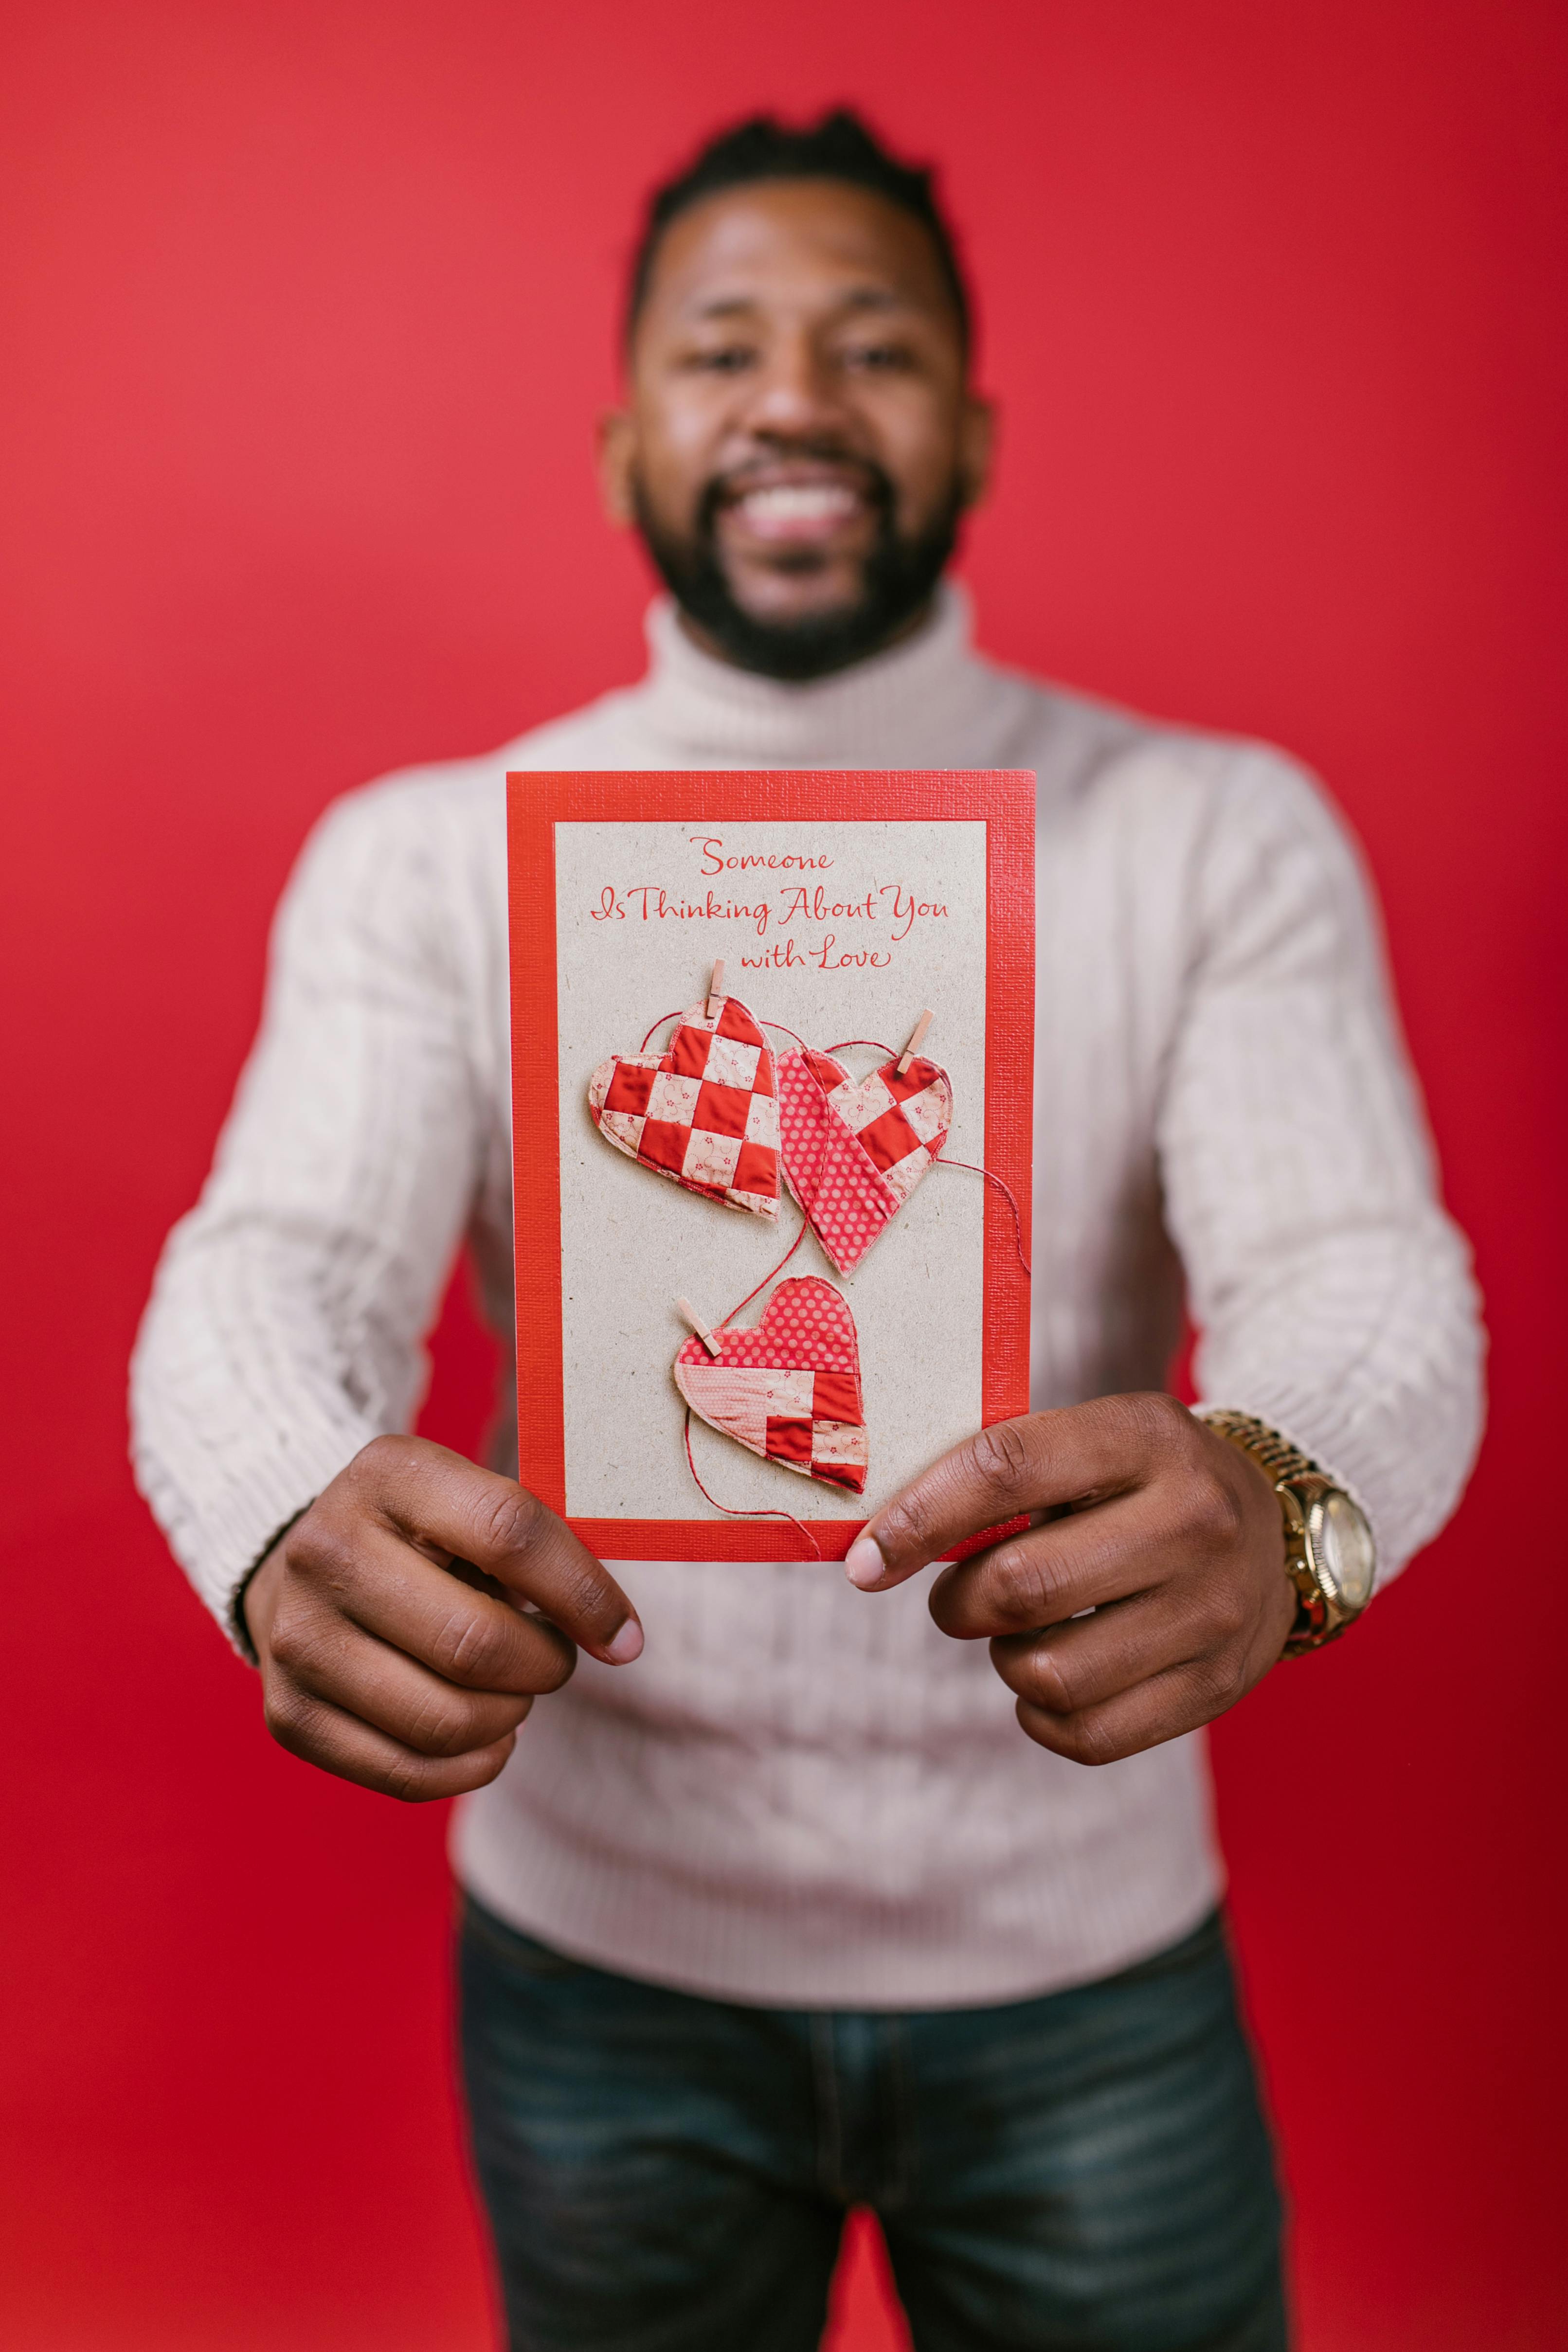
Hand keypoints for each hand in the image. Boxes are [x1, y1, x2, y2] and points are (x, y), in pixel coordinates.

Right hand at [241, 1434, 642, 1800]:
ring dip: (509, 1718)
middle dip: (545, 1666)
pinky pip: (408, 1773)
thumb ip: (543, 1547)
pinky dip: (473, 1765)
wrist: (298, 1565)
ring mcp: (297, 1637)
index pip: (511, 1533)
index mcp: (389, 1473)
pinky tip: (486, 1737)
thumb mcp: (469, 1503)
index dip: (585, 1593)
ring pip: (446, 1719)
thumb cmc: (420, 1537)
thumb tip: (619, 1636)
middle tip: (554, 1659)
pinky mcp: (289, 1714)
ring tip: (513, 1692)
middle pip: (477, 1642)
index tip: (625, 1636)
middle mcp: (327, 1550)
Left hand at [843, 1393, 1293, 1763]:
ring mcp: (1216, 1609)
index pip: (1004, 1470)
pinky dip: (1042, 1715)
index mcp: (1147, 1435)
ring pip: (1049, 1672)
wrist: (1278, 1523)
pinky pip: (1088, 1734)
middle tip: (959, 1597)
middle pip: (1021, 1585)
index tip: (865, 1561)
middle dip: (958, 1603)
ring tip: (1019, 1633)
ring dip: (1004, 1659)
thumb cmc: (1143, 1479)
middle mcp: (1194, 1518)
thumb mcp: (1093, 1440)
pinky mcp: (1219, 1685)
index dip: (916, 1520)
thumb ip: (1001, 1475)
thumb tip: (880, 1541)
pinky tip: (1051, 1678)